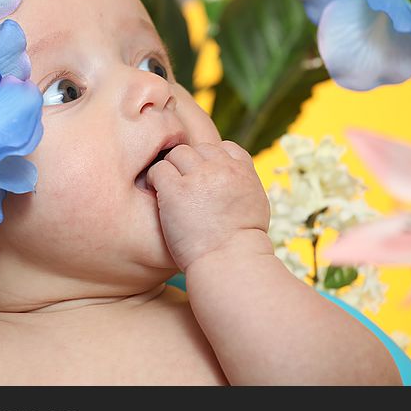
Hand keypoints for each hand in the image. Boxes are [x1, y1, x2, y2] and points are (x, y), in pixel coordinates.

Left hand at [146, 140, 270, 270]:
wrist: (230, 262)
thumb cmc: (241, 245)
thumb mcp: (255, 206)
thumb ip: (243, 186)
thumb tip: (234, 179)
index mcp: (243, 172)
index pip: (224, 148)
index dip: (211, 161)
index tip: (204, 179)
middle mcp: (222, 169)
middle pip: (198, 149)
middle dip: (190, 165)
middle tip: (183, 186)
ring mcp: (199, 177)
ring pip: (177, 154)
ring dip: (171, 169)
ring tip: (169, 190)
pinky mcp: (176, 190)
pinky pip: (159, 170)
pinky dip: (155, 179)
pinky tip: (158, 195)